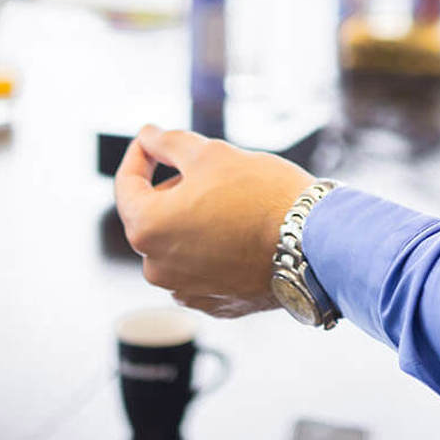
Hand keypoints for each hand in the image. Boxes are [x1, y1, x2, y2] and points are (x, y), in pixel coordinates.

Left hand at [115, 125, 314, 317]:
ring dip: (195, 218)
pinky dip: (213, 246)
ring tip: (234, 199)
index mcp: (148, 228)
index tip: (152, 140)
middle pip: (155, 214)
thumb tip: (147, 135)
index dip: (139, 155)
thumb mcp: (211, 153)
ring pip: (179, 241)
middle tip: (212, 169)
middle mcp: (157, 267)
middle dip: (176, 188)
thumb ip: (169, 143)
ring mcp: (185, 290)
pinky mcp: (214, 303)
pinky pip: (201, 266)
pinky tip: (242, 230)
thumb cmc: (261, 194)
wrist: (312, 241)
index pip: (126, 185)